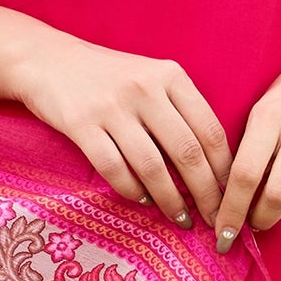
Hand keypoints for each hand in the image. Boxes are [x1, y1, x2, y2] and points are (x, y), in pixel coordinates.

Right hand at [0, 7, 229, 228]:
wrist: (48, 60)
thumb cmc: (108, 77)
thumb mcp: (151, 78)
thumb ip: (179, 111)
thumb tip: (212, 167)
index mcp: (171, 76)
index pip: (210, 130)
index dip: (225, 170)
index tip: (232, 197)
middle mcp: (145, 89)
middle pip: (187, 153)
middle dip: (205, 194)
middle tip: (214, 220)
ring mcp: (112, 106)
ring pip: (152, 166)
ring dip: (170, 200)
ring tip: (180, 218)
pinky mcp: (82, 124)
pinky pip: (114, 168)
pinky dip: (132, 191)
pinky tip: (143, 201)